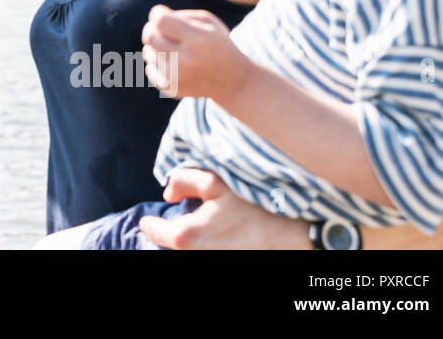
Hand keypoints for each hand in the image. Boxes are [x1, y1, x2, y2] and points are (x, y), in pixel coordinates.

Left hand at [138, 168, 311, 249]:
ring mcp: (217, 260)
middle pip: (175, 246)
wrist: (295, 232)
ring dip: (189, 241)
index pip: (157, 233)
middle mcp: (200, 255)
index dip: (151, 225)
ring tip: (195, 227)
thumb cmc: (255, 205)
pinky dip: (206, 245)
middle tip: (170, 223)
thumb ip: (185, 181)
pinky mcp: (233, 260)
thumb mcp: (216, 183)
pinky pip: (211, 253)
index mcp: (188, 236)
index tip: (147, 220)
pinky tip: (216, 234)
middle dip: (170, 234)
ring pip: (192, 251)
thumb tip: (168, 192)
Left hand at [141, 4, 248, 99]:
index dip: (157, 14)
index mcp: (198, 40)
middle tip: (163, 30)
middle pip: (149, 36)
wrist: (232, 81)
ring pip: (148, 52)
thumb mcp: (209, 22)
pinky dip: (158, 63)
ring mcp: (176, 77)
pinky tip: (174, 63)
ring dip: (156, 47)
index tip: (162, 14)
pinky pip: (150, 69)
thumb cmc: (217, 44)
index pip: (161, 21)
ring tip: (174, 49)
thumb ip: (180, 15)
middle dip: (152, 29)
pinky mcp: (171, 89)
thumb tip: (154, 17)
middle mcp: (186, 60)